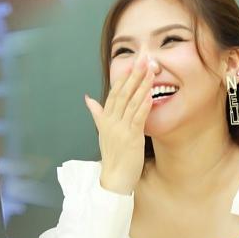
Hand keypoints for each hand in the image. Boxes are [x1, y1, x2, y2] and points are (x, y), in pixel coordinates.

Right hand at [85, 54, 153, 194]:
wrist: (113, 178)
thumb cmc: (112, 156)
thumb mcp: (102, 132)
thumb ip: (97, 113)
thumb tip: (88, 98)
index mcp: (105, 119)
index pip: (114, 93)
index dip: (123, 77)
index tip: (131, 63)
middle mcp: (111, 121)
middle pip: (122, 93)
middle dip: (133, 75)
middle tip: (143, 59)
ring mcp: (120, 129)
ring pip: (131, 102)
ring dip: (141, 85)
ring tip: (150, 71)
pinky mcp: (131, 137)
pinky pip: (138, 118)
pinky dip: (144, 105)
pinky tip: (150, 94)